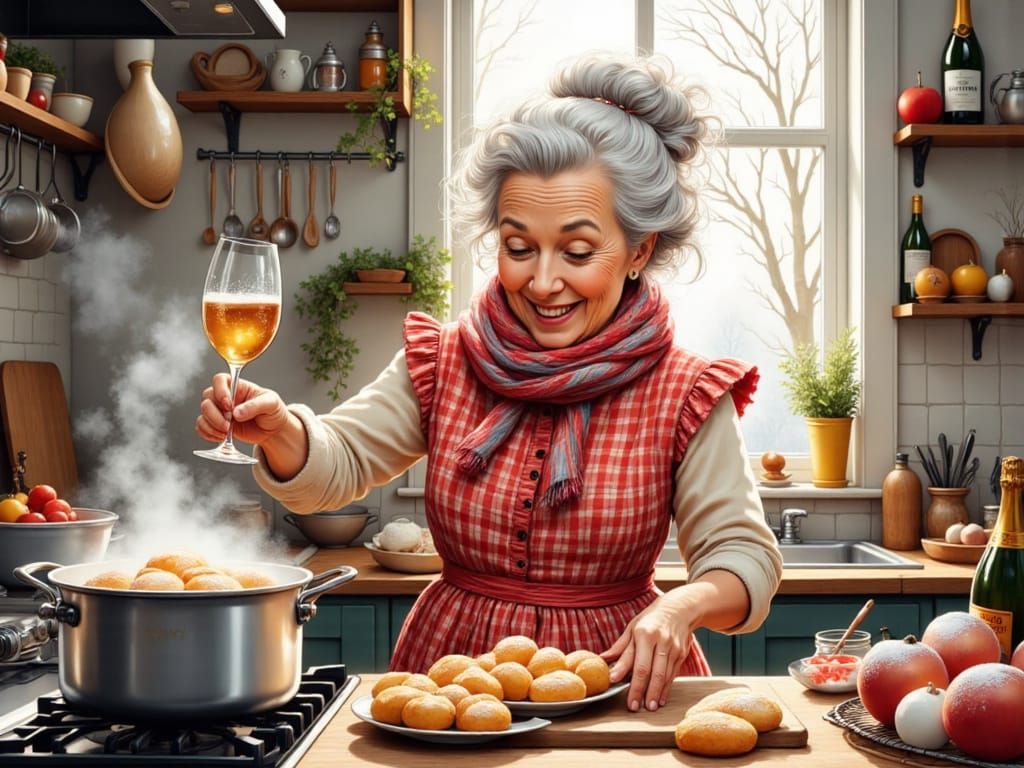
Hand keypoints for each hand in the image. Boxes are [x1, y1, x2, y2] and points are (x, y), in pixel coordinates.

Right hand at [196, 373, 291, 446]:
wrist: (274, 431)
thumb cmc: (273, 411)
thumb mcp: (271, 403)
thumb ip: (255, 406)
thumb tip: (236, 413)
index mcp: (238, 387)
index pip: (219, 380)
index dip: (220, 391)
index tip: (229, 405)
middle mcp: (226, 397)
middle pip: (207, 398)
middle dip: (214, 414)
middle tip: (228, 425)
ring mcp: (220, 411)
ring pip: (203, 413)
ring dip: (211, 425)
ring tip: (225, 433)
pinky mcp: (217, 425)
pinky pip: (202, 427)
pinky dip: (207, 433)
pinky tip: (220, 438)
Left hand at [601, 590, 696, 711]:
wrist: (680, 608)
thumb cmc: (650, 619)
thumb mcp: (632, 628)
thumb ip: (620, 647)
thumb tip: (602, 660)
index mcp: (645, 634)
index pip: (639, 664)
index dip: (633, 683)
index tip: (627, 698)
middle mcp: (661, 642)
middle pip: (653, 673)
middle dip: (644, 692)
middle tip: (636, 707)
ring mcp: (674, 649)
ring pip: (665, 676)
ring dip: (657, 693)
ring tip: (649, 707)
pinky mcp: (682, 654)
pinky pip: (673, 675)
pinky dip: (666, 688)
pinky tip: (660, 699)